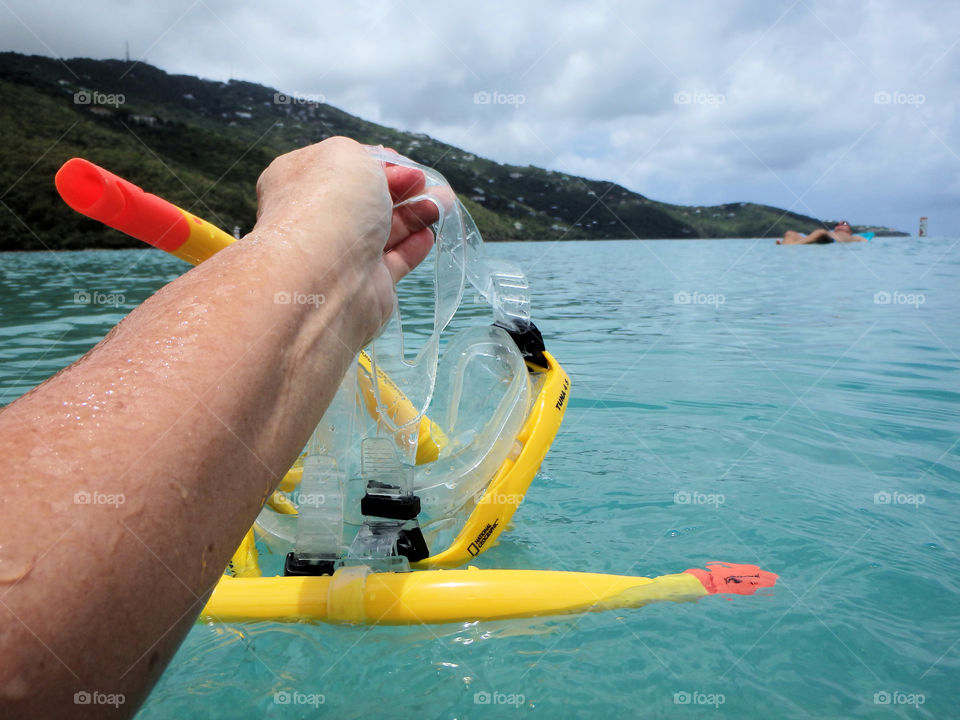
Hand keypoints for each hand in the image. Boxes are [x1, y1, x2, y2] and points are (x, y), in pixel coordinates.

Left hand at [253, 137, 437, 339]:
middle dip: (402, 188)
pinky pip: (393, 261)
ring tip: (445, 202)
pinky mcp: (366, 284)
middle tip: (427, 183)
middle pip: (367, 199)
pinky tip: (428, 235)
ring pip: (385, 229)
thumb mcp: (346, 155)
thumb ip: (365, 157)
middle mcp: (318, 218)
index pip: (343, 168)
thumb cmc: (330, 205)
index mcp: (301, 182)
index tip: (405, 165)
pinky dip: (412, 247)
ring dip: (416, 213)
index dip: (378, 163)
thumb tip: (381, 174)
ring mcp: (341, 254)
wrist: (325, 277)